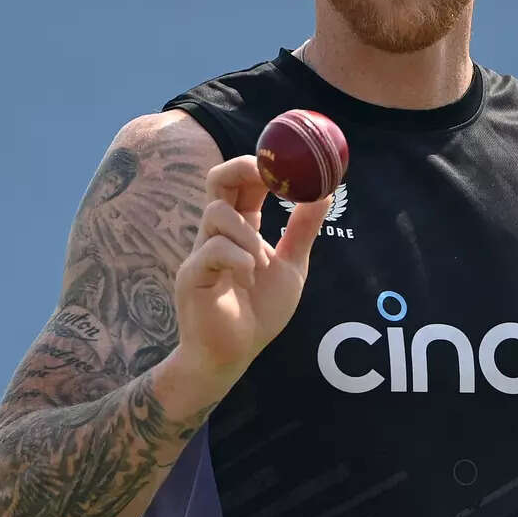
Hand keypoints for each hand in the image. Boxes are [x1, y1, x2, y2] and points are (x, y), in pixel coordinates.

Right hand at [171, 155, 330, 390]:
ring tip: (262, 263)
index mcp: (240, 227)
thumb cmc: (257, 312)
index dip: (262, 164)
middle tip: (269, 175)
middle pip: (217, 180)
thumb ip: (302, 231)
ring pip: (217, 213)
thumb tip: (325, 192)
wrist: (231, 356)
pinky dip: (239, 258)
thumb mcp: (290, 266)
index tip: (290, 161)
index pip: (243, 181)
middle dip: (243, 169)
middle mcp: (216, 233)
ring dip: (248, 233)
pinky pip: (213, 250)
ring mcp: (201, 252)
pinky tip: (249, 278)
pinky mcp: (192, 275)